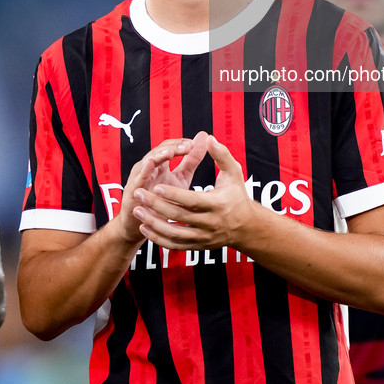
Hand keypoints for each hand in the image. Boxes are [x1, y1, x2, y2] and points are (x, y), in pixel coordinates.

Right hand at [115, 132, 208, 243]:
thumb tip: (203, 138)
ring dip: (158, 155)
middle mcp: (148, 168)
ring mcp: (139, 179)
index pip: (169, 147)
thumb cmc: (162, 200)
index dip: (181, 143)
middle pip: (159, 152)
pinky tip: (150, 164)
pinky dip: (143, 171)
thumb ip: (191, 160)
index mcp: (160, 164)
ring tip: (170, 152)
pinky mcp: (133, 192)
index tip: (194, 143)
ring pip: (147, 162)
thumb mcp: (181, 178)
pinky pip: (138, 180)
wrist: (144, 225)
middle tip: (187, 146)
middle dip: (173, 148)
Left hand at [132, 135, 252, 250]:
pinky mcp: (198, 246)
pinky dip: (158, 238)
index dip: (173, 194)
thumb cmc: (237, 195)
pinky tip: (145, 228)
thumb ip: (221, 155)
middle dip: (156, 205)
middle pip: (179, 216)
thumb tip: (207, 138)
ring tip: (137, 210)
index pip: (191, 200)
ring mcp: (203, 237)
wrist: (246, 227)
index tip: (155, 185)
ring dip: (153, 223)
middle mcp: (210, 223)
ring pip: (174, 234)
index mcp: (217, 204)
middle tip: (138, 193)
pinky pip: (175, 245)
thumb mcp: (234, 173)